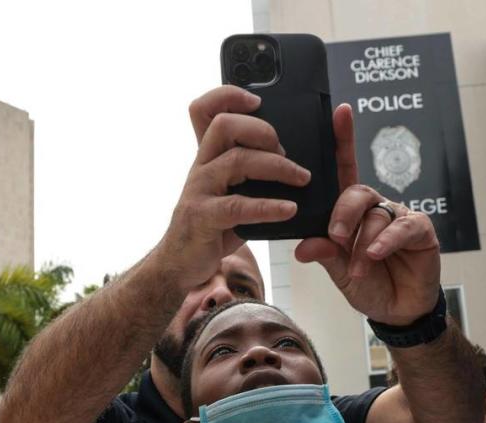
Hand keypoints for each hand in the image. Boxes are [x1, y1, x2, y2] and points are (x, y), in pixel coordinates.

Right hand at [158, 87, 309, 289]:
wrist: (182, 263)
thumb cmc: (214, 226)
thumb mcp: (230, 192)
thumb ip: (251, 174)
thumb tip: (292, 158)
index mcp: (208, 156)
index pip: (204, 110)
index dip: (227, 95)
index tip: (257, 99)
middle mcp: (201, 167)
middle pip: (224, 126)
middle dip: (262, 130)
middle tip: (287, 150)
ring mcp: (199, 191)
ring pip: (237, 161)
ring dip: (277, 167)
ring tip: (302, 179)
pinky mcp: (203, 218)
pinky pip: (239, 206)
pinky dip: (268, 206)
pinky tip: (289, 209)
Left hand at [294, 104, 440, 325]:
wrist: (397, 311)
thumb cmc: (369, 283)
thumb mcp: (339, 271)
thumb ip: (324, 253)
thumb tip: (303, 245)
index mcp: (353, 210)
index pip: (345, 168)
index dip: (343, 139)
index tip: (339, 111)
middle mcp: (376, 208)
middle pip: (357, 192)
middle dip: (343, 213)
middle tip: (335, 237)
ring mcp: (399, 217)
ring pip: (377, 214)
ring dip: (363, 242)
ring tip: (358, 266)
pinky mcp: (421, 230)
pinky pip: (403, 227)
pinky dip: (386, 241)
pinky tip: (376, 254)